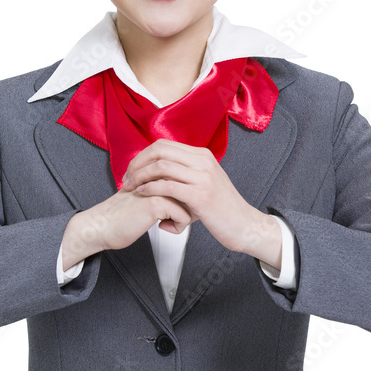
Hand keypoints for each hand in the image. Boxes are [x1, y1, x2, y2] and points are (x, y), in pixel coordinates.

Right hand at [60, 186, 192, 268]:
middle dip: (190, 208)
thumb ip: (163, 189)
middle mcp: (160, 174)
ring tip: (167, 222)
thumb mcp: (147, 196)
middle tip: (174, 218)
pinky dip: (178, 227)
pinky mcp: (157, 202)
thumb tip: (189, 195)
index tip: (176, 211)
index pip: (187, 182)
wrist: (102, 226)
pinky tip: (162, 227)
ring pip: (191, 203)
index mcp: (157, 171)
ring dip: (184, 217)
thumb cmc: (124, 215)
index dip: (187, 198)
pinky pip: (184, 217)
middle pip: (191, 191)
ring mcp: (159, 186)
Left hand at [119, 139, 282, 269]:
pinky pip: (168, 186)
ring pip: (161, 167)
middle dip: (137, 163)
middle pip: (159, 151)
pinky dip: (150, 189)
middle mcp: (202, 161)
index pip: (164, 145)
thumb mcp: (205, 183)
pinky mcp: (201, 195)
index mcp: (202, 155)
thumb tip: (161, 171)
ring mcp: (203, 177)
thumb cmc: (222, 209)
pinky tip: (142, 194)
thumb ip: (186, 174)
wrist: (244, 225)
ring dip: (140, 177)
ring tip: (131, 187)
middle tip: (126, 178)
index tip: (132, 170)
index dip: (142, 156)